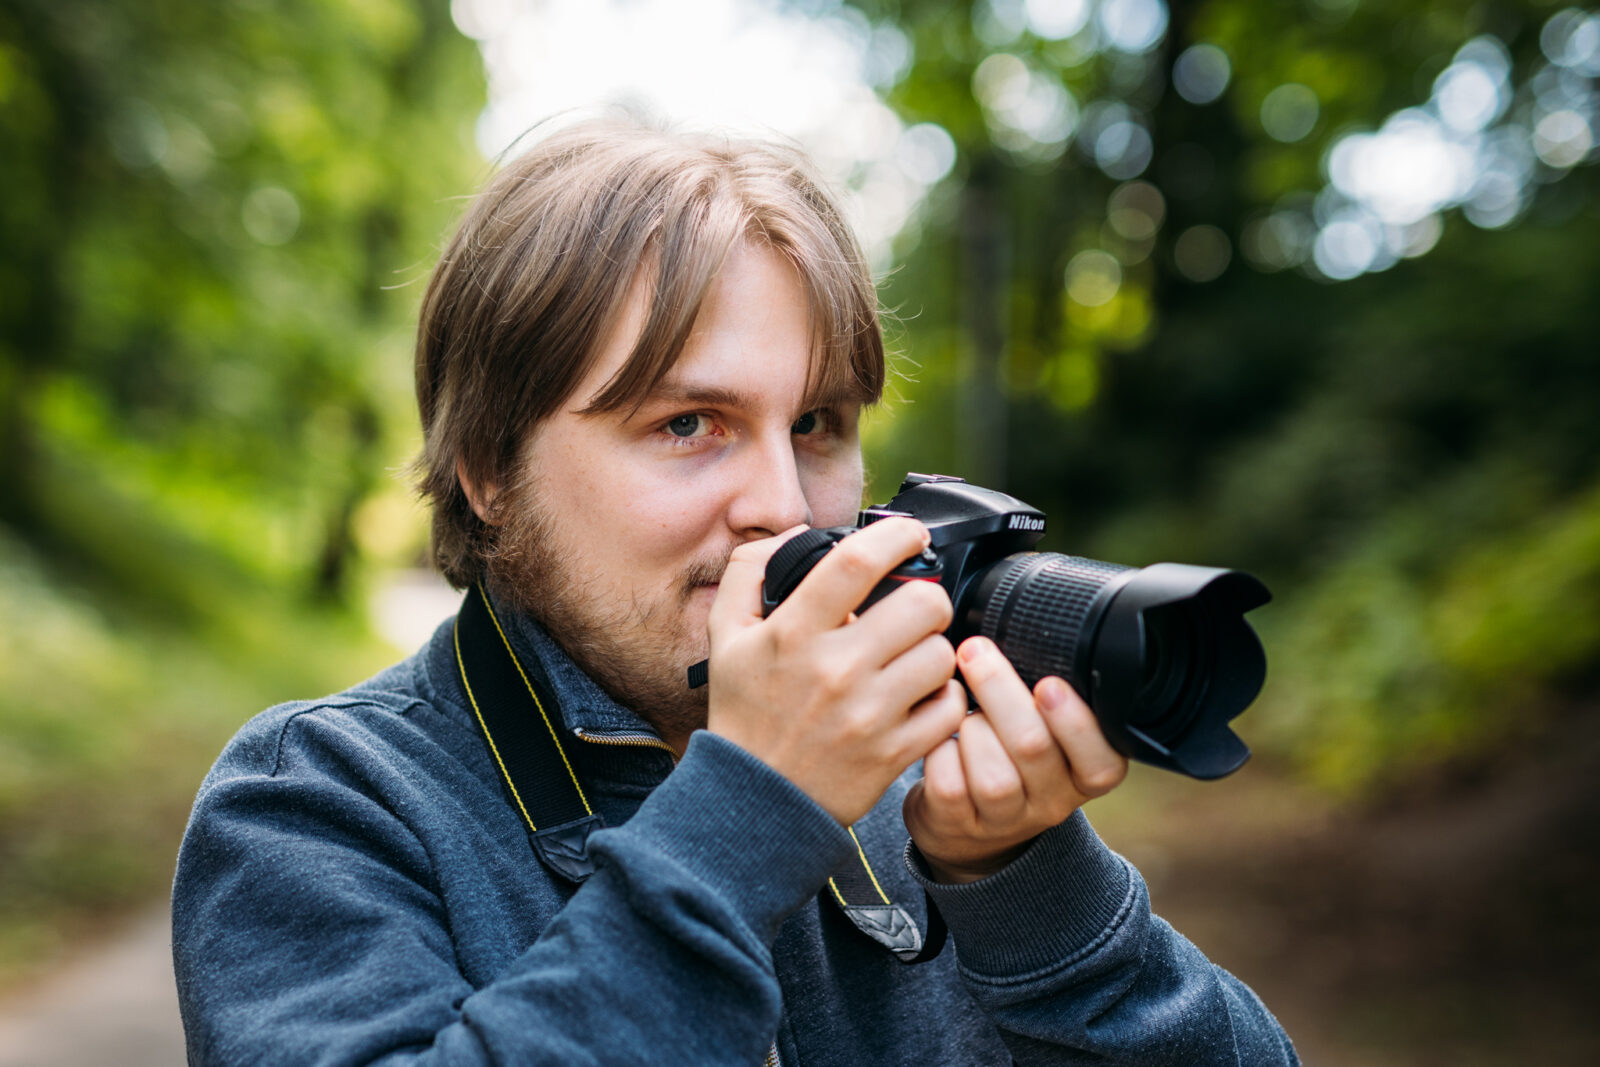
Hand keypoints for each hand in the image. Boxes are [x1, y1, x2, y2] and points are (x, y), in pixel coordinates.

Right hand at [705, 518, 969, 824]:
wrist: (754, 803)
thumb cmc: (745, 714)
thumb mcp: (726, 636)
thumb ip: (749, 571)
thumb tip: (799, 533)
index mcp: (794, 632)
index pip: (858, 561)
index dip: (897, 534)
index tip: (911, 533)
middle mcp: (835, 669)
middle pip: (923, 602)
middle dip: (926, 597)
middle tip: (913, 610)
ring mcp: (868, 714)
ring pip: (942, 654)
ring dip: (933, 650)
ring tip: (910, 659)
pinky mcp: (893, 752)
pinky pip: (950, 707)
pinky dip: (942, 700)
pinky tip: (918, 699)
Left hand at [903, 636, 1128, 883]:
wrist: (965, 817)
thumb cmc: (1008, 752)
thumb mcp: (1045, 726)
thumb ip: (1047, 694)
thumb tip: (1028, 626)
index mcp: (1088, 771)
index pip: (1100, 758)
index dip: (1074, 721)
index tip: (1048, 683)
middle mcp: (1054, 801)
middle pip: (1034, 747)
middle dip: (1001, 691)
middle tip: (975, 651)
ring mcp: (1007, 819)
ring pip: (992, 774)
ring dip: (970, 727)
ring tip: (961, 709)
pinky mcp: (960, 824)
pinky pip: (949, 784)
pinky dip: (938, 752)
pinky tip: (940, 738)